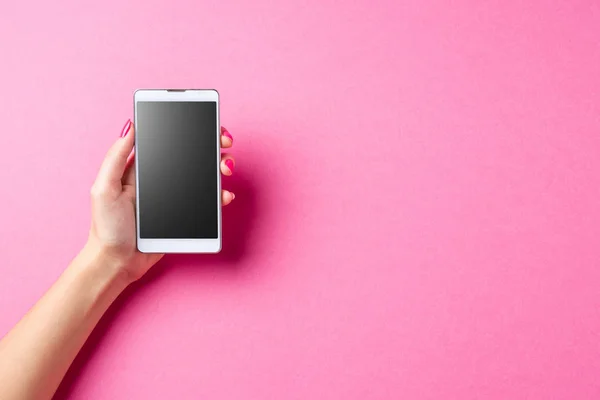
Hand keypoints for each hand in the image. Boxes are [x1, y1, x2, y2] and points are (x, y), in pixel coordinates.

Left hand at [86, 120, 235, 282]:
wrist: (118, 262)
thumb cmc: (106, 228)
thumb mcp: (103, 189)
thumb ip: (115, 157)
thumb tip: (131, 126)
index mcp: (143, 167)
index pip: (170, 140)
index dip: (190, 130)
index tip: (206, 124)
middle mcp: (162, 178)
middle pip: (194, 154)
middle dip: (213, 144)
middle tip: (223, 142)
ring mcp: (175, 196)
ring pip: (205, 175)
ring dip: (220, 166)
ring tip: (225, 169)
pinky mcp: (185, 214)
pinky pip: (208, 201)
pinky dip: (220, 195)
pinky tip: (224, 195)